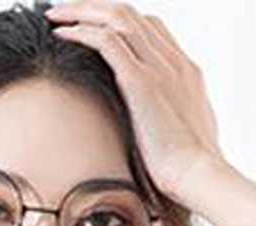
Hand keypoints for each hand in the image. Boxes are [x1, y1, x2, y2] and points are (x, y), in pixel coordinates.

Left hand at [44, 3, 223, 205]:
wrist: (199, 177)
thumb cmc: (190, 170)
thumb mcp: (184, 136)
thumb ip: (171, 121)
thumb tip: (159, 131)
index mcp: (184, 71)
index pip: (149, 27)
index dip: (118, 22)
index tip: (92, 28)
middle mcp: (172, 61)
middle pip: (130, 14)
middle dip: (94, 7)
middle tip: (66, 12)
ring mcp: (158, 68)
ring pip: (117, 17)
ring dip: (82, 11)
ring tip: (56, 16)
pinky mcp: (141, 82)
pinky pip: (107, 41)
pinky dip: (82, 32)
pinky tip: (62, 35)